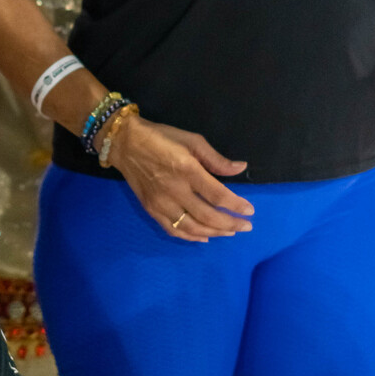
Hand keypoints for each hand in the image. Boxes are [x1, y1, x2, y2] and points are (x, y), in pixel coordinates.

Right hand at [108, 116, 253, 242]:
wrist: (124, 143)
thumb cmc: (161, 138)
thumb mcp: (191, 140)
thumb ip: (216, 159)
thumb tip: (240, 168)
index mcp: (187, 170)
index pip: (217, 195)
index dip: (236, 205)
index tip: (249, 211)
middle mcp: (174, 190)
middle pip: (207, 216)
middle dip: (230, 224)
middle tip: (246, 226)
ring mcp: (161, 203)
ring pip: (192, 227)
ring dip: (214, 233)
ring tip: (229, 232)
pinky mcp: (151, 209)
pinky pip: (173, 230)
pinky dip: (191, 237)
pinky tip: (204, 237)